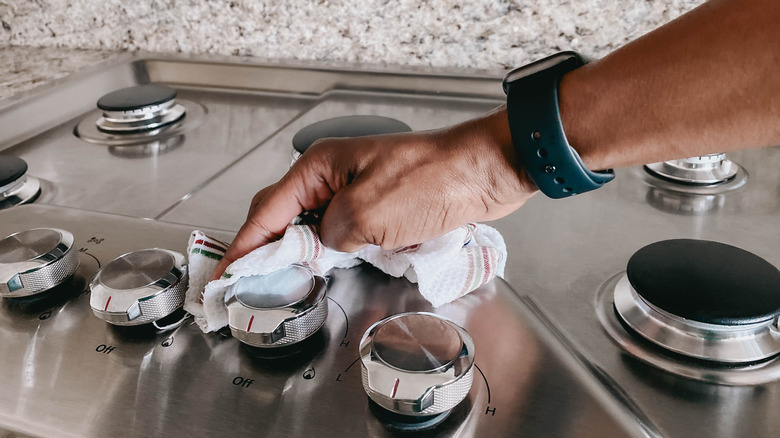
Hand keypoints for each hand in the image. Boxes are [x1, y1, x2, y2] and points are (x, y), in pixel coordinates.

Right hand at [209, 105, 536, 279]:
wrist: (484, 172)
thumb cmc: (431, 182)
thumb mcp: (368, 213)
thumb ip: (330, 234)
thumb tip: (320, 246)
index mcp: (320, 166)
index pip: (268, 211)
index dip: (244, 246)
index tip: (225, 274)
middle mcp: (332, 175)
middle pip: (284, 215)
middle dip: (265, 249)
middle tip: (247, 283)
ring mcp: (356, 189)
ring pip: (313, 225)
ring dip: (298, 251)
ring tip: (279, 282)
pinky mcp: (379, 205)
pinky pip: (342, 230)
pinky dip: (329, 250)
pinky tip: (325, 268)